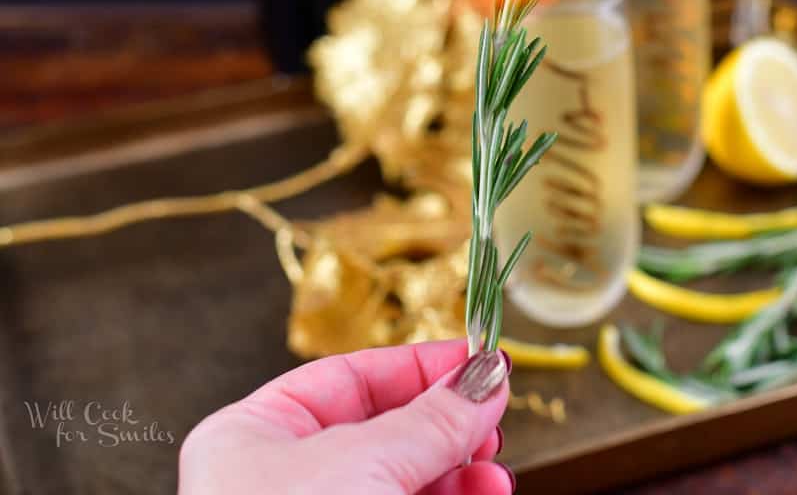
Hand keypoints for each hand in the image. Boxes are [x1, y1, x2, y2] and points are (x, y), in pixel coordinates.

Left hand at [179, 341, 513, 494]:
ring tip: (492, 471)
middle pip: (386, 431)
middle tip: (491, 416)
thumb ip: (434, 419)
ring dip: (461, 472)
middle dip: (448, 427)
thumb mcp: (366, 463)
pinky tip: (484, 494)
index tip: (477, 361)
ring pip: (406, 480)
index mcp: (256, 437)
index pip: (350, 378)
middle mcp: (283, 481)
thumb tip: (484, 378)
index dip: (419, 367)